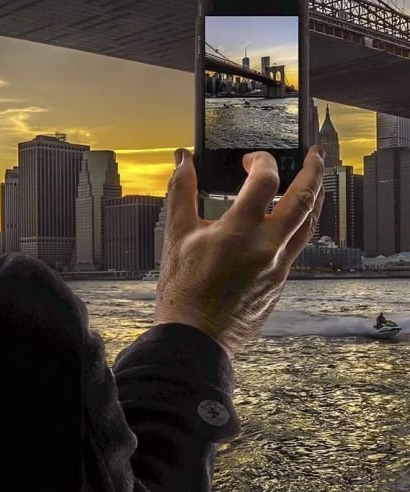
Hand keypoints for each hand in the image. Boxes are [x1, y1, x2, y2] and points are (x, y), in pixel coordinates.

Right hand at [154, 146, 324, 356]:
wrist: (195, 337)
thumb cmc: (182, 290)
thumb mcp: (175, 235)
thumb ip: (181, 192)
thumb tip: (184, 161)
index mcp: (240, 231)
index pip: (265, 181)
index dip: (261, 161)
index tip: (250, 162)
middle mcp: (267, 247)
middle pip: (305, 198)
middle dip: (314, 170)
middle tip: (316, 154)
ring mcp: (278, 266)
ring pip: (309, 224)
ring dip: (315, 198)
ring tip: (314, 182)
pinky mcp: (279, 282)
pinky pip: (297, 248)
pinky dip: (298, 227)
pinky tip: (289, 223)